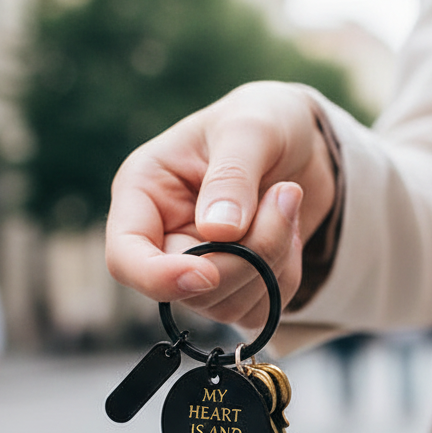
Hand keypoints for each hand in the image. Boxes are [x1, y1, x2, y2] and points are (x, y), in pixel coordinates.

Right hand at [105, 81, 335, 331]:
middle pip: (187, 290)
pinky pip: (258, 312)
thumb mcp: (250, 126)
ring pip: (226, 305)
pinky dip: (286, 277)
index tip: (208, 272)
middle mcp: (163, 238)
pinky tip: (290, 232)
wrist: (306, 142)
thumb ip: (232, 174)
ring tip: (287, 202)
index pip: (125, 259)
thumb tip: (218, 231)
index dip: (160, 278)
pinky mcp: (235, 288)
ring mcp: (199, 269)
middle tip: (285, 197)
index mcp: (142, 194)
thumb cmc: (265, 120)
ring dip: (273, 262)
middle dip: (246, 257)